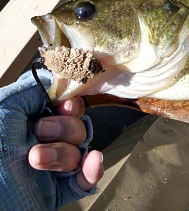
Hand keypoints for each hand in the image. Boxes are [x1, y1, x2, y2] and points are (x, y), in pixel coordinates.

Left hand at [0, 70, 102, 209]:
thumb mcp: (2, 110)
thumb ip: (30, 91)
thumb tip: (56, 84)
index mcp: (24, 121)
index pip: (60, 105)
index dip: (68, 103)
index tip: (63, 106)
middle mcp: (38, 141)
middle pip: (76, 125)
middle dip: (65, 128)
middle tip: (40, 134)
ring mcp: (49, 167)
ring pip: (80, 150)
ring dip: (65, 154)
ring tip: (37, 162)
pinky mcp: (56, 191)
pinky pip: (85, 179)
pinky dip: (92, 171)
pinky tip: (92, 162)